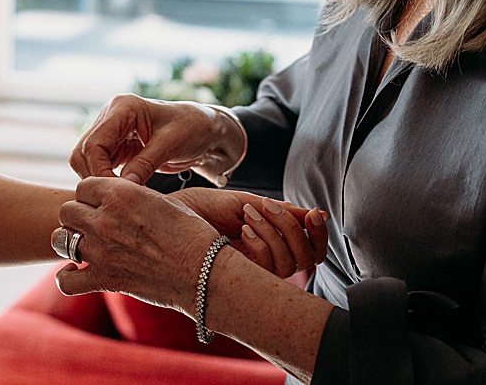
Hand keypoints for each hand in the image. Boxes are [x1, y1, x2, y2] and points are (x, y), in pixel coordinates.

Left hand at [54, 177, 225, 308]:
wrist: (204, 271)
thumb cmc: (192, 234)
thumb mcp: (164, 202)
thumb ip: (134, 198)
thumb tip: (120, 199)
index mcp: (121, 194)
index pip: (83, 186)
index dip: (91, 194)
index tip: (101, 202)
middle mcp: (105, 220)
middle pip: (67, 210)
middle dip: (77, 216)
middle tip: (92, 224)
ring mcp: (101, 251)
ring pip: (60, 239)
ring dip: (70, 241)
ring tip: (84, 246)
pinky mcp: (104, 280)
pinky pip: (66, 281)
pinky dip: (67, 278)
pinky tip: (76, 274)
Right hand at [73, 94, 241, 182]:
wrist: (206, 130)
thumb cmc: (193, 128)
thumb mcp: (171, 145)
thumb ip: (144, 165)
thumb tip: (121, 189)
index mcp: (122, 107)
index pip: (94, 143)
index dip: (99, 171)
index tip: (115, 192)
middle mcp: (111, 117)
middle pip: (84, 152)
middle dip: (95, 177)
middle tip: (115, 199)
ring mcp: (112, 132)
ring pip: (87, 161)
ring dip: (99, 180)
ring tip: (120, 197)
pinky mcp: (117, 147)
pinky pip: (100, 167)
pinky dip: (107, 181)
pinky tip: (122, 193)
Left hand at [169, 187, 328, 278]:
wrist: (166, 215)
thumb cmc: (200, 210)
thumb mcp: (245, 205)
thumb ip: (281, 212)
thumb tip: (317, 214)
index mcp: (270, 245)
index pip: (311, 253)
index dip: (319, 237)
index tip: (314, 214)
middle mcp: (265, 264)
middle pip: (307, 261)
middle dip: (296, 231)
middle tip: (270, 207)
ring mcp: (252, 274)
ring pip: (289, 264)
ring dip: (276, 232)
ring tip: (249, 214)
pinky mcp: (237, 280)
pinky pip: (267, 266)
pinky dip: (262, 243)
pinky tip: (242, 228)